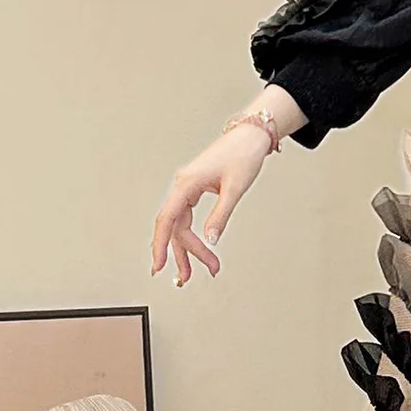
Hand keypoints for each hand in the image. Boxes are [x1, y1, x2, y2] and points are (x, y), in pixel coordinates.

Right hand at [150, 126, 266, 286]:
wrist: (251, 136)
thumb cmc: (242, 154)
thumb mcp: (234, 188)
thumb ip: (221, 215)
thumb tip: (211, 239)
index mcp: (187, 183)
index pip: (167, 219)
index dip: (160, 244)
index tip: (159, 265)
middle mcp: (183, 185)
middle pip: (175, 227)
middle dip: (183, 253)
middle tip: (190, 275)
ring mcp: (188, 187)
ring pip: (181, 224)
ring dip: (188, 248)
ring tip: (195, 270)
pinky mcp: (195, 189)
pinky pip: (187, 217)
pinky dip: (192, 234)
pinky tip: (197, 247)